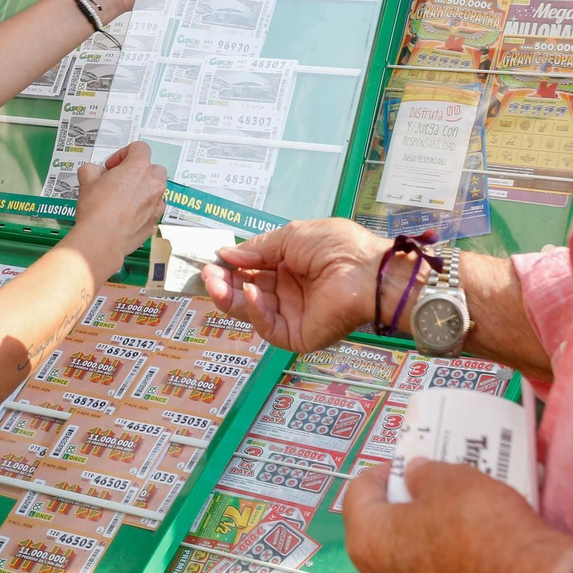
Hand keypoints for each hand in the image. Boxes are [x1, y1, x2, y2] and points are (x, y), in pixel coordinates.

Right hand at [69, 141, 166, 273]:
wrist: (102, 239)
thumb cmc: (96, 209)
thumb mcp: (87, 181)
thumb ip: (92, 170)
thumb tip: (94, 172)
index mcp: (138, 168)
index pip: (140, 148)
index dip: (124, 153)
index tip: (112, 166)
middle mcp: (153, 184)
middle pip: (153, 168)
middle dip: (138, 172)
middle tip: (120, 180)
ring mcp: (157, 204)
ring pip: (155, 190)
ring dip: (143, 190)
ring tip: (123, 199)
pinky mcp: (155, 221)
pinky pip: (153, 209)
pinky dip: (143, 208)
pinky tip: (127, 215)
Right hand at [200, 218, 393, 352]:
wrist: (367, 272)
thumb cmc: (337, 247)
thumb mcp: (292, 236)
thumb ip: (258, 248)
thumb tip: (227, 254)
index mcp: (290, 266)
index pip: (252, 270)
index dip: (230, 266)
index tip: (211, 261)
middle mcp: (289, 291)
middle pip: (246, 291)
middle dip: (224, 283)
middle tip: (205, 274)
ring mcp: (292, 314)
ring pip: (251, 310)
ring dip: (230, 297)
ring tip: (215, 284)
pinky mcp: (297, 335)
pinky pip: (268, 327)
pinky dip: (255, 311)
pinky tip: (250, 293)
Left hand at [343, 459, 572, 572]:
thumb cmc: (482, 531)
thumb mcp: (451, 480)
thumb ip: (424, 473)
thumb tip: (416, 474)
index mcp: (369, 539)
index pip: (359, 492)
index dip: (385, 470)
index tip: (406, 462)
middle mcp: (379, 572)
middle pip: (382, 523)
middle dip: (406, 499)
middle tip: (432, 480)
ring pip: (409, 548)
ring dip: (427, 525)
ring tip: (455, 504)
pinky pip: (432, 566)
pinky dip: (444, 548)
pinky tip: (470, 534)